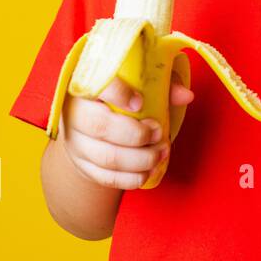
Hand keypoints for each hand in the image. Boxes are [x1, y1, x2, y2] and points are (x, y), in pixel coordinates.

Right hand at [59, 71, 193, 188]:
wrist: (93, 119)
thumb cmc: (123, 94)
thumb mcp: (143, 82)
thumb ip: (164, 84)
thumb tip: (185, 96)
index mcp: (87, 85)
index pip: (96, 86)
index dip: (118, 94)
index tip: (140, 103)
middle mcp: (75, 113)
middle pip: (99, 126)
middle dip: (136, 134)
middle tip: (158, 133)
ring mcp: (75, 142)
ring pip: (106, 156)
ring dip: (140, 160)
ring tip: (160, 153)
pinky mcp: (82, 165)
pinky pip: (106, 177)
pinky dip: (131, 178)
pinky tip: (148, 171)